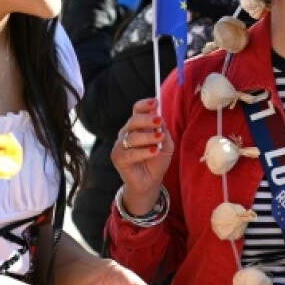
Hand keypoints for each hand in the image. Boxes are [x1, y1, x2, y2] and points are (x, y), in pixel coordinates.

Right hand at [110, 97, 173, 214]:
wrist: (150, 182)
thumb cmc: (156, 161)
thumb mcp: (166, 145)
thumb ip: (164, 132)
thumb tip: (161, 120)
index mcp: (137, 126)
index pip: (137, 110)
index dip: (145, 105)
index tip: (156, 102)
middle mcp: (126, 133)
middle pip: (133, 120)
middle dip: (147, 119)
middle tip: (159, 120)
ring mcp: (120, 145)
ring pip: (132, 137)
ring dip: (148, 136)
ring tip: (160, 138)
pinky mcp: (117, 158)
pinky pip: (130, 153)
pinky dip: (144, 152)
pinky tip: (154, 151)